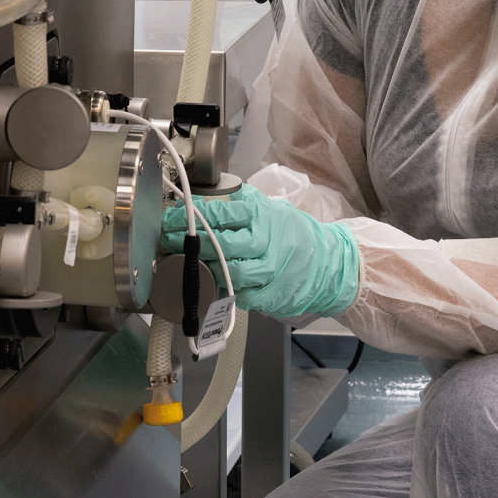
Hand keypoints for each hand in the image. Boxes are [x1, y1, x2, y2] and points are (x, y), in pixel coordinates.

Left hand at [160, 184, 359, 317]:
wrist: (327, 263)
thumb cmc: (292, 234)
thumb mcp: (270, 208)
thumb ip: (239, 203)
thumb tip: (198, 200)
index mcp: (263, 215)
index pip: (221, 213)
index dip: (190, 217)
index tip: (171, 218)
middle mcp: (267, 241)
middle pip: (222, 245)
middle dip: (191, 244)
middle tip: (169, 241)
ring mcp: (271, 270)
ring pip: (230, 273)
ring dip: (205, 271)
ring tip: (188, 265)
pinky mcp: (272, 294)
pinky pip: (241, 296)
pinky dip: (224, 292)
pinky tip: (212, 285)